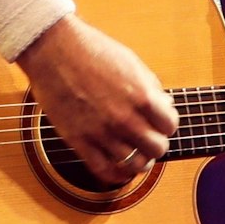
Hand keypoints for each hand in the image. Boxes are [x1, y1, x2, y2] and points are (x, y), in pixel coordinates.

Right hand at [18, 15, 177, 184]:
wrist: (54, 48)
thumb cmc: (92, 49)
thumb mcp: (131, 62)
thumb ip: (150, 87)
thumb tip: (164, 106)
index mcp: (141, 95)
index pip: (170, 125)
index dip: (167, 124)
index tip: (159, 123)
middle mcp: (125, 118)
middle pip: (157, 149)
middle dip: (156, 143)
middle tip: (149, 139)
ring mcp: (102, 132)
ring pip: (134, 165)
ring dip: (139, 161)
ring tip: (136, 155)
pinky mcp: (79, 141)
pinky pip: (104, 171)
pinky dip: (117, 175)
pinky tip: (119, 169)